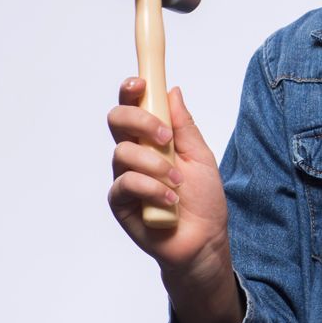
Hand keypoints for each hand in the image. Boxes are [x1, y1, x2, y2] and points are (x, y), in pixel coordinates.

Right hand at [106, 79, 231, 287]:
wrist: (204, 240)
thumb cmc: (203, 200)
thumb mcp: (201, 157)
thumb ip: (185, 126)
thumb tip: (172, 91)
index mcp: (152, 139)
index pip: (134, 106)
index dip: (132, 90)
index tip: (142, 82)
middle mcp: (134, 154)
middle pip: (117, 121)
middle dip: (139, 121)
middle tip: (165, 137)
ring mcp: (125, 178)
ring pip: (123, 153)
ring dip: (155, 165)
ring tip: (178, 183)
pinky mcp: (120, 202)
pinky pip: (125, 184)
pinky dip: (151, 189)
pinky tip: (170, 201)